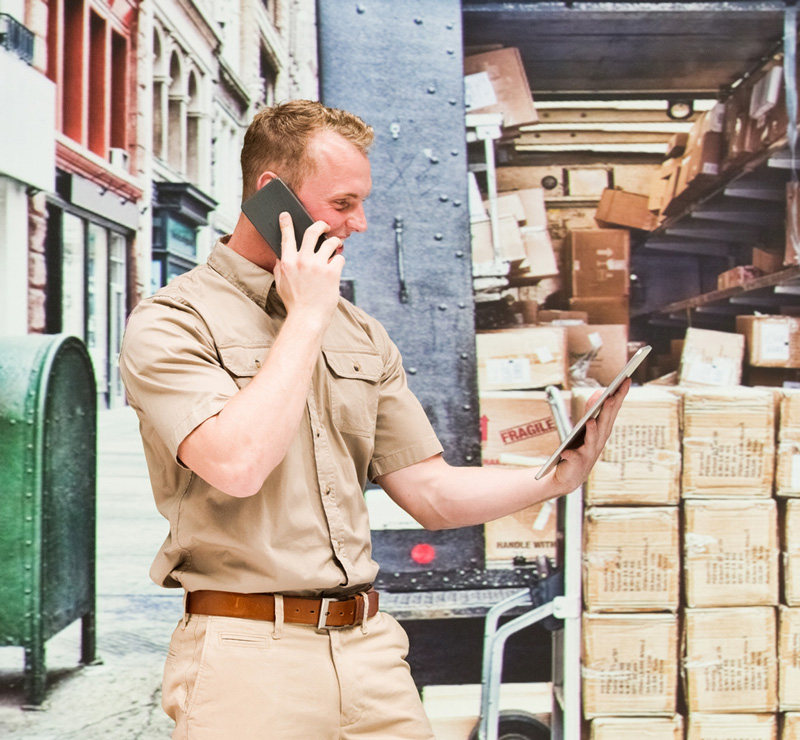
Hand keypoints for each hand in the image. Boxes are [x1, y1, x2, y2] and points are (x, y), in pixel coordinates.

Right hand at [273, 211, 343, 331]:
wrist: (307, 318)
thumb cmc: (295, 303)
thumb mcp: (281, 284)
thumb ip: (280, 268)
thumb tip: (281, 256)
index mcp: (287, 262)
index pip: (286, 237)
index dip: (287, 223)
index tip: (287, 214)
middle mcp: (302, 260)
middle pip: (312, 231)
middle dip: (321, 225)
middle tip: (325, 226)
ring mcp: (317, 265)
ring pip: (330, 243)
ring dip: (335, 243)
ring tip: (336, 247)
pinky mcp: (332, 272)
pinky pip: (340, 258)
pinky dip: (340, 261)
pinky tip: (337, 267)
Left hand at [551, 377, 630, 492]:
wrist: (571, 475)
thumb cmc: (582, 447)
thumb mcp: (588, 426)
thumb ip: (592, 410)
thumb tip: (598, 392)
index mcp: (603, 430)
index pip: (613, 410)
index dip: (620, 395)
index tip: (626, 379)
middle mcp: (599, 441)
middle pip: (605, 423)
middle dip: (608, 410)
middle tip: (611, 397)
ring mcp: (588, 453)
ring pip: (592, 440)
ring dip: (592, 431)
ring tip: (590, 422)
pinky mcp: (576, 463)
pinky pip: (573, 458)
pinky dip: (571, 455)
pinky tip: (567, 452)